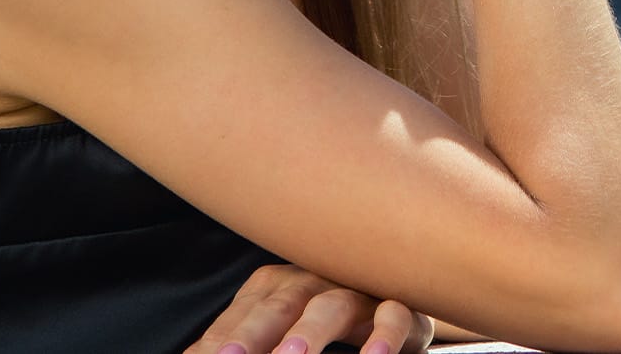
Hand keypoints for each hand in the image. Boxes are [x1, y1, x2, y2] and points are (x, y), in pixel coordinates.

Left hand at [183, 262, 433, 353]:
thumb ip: (247, 339)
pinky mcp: (398, 303)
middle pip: (278, 306)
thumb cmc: (326, 315)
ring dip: (310, 332)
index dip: (222, 339)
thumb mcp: (283, 328)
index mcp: (278, 287)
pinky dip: (383, 334)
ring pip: (331, 305)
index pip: (244, 315)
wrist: (394, 289)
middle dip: (252, 335)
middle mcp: (312, 281)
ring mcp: (355, 289)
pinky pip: (392, 314)